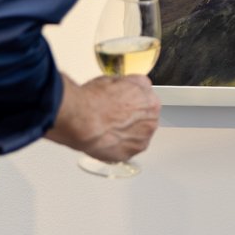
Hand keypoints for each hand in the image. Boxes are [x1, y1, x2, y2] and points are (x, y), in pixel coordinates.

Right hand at [45, 74, 161, 162]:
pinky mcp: (130, 154)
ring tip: (108, 128)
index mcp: (150, 100)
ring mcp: (142, 139)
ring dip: (126, 132)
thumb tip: (127, 87)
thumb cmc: (94, 100)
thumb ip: (129, 85)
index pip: (146, 99)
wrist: (82, 121)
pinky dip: (118, 146)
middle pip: (144, 118)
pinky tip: (106, 139)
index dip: (131, 100)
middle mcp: (151, 120)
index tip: (123, 103)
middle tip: (113, 116)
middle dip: (131, 117)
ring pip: (137, 135)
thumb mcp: (114, 80)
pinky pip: (127, 149)